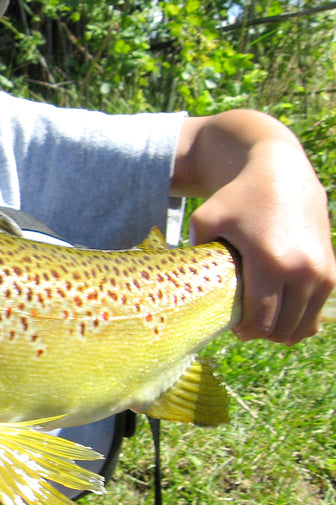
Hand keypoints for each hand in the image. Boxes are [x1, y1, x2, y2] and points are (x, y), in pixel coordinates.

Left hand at [181, 117, 335, 343]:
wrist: (281, 172)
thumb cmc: (237, 197)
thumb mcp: (205, 219)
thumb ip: (194, 253)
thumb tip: (184, 283)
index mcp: (269, 261)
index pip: (262, 318)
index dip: (247, 331)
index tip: (234, 330)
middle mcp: (301, 269)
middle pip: (284, 326)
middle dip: (263, 333)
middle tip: (246, 328)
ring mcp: (320, 269)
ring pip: (305, 323)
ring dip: (284, 329)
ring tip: (265, 323)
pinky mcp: (331, 267)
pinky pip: (319, 309)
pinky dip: (303, 318)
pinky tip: (285, 316)